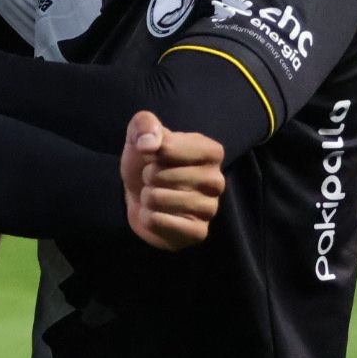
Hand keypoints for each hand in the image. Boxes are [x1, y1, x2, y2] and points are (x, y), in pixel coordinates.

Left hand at [120, 110, 225, 251]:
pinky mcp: (198, 232)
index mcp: (211, 151)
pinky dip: (148, 218)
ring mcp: (210, 209)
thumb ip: (144, 125)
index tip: (155, 155)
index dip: (152, 152)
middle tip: (154, 179)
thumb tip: (150, 144)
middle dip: (147, 176)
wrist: (139, 196)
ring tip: (155, 196)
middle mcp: (217, 180)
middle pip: (162, 175)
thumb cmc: (146, 162)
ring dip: (146, 197)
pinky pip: (159, 222)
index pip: (170, 148)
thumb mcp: (140, 134)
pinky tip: (156, 214)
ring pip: (158, 199)